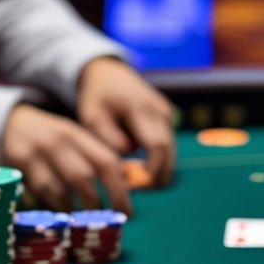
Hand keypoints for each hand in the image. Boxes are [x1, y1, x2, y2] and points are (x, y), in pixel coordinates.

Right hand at [2, 104, 130, 214]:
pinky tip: (58, 218)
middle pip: (84, 177)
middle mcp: (60, 143)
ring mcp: (37, 154)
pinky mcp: (18, 167)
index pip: (106, 162)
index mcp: (79, 136)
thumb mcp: (74, 140)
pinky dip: (50, 208)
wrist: (9, 123)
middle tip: (104, 224)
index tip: (127, 212)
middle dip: (96, 205)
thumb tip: (121, 191)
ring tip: (80, 226)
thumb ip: (94, 160)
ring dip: (72, 212)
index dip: (119, 190)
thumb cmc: (51, 140)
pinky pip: (38, 195)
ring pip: (59, 190)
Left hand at [76, 57, 175, 185]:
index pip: (157, 146)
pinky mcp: (168, 116)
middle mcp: (160, 110)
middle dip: (158, 175)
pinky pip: (167, 144)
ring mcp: (167, 113)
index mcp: (141, 108)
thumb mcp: (92, 117)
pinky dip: (158, 158)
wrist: (109, 72)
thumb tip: (128, 156)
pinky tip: (140, 166)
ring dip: (159, 169)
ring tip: (138, 182)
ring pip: (171, 151)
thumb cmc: (97, 97)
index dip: (152, 171)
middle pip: (169, 152)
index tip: (137, 187)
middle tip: (140, 191)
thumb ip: (108, 138)